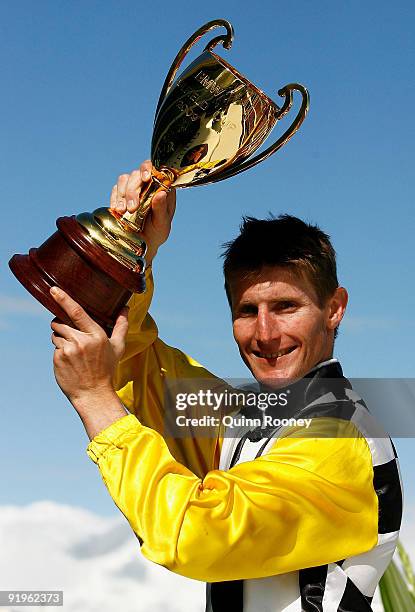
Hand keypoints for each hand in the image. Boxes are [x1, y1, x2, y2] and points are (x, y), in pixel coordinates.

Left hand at [50, 287, 127, 409]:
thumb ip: (121, 326)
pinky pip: (54, 347)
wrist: (93, 394)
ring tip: (73, 352)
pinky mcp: (58, 358)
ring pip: (55, 334)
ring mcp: (68, 350)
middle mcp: (81, 341)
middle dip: (61, 325)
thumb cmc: (106, 369)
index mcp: (96, 335)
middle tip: (72, 337)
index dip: (64, 299)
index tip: (53, 290)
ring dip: (60, 338)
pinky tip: (69, 362)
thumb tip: (125, 308)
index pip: (76, 312)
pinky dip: (59, 351)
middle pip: (60, 322)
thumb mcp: (117, 347)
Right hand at [110, 160, 175, 265]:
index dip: (149, 168)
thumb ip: (162, 209)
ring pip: (125, 179)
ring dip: (123, 194)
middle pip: (137, 174)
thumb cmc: (157, 233)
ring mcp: (134, 188)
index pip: (157, 169)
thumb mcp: (162, 224)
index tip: (146, 178)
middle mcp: (148, 184)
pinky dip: (115, 199)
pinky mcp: (121, 195)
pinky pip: (115, 190)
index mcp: (162, 188)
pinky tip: (117, 210)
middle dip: (133, 190)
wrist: (141, 244)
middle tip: (132, 208)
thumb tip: (161, 193)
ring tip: (123, 211)